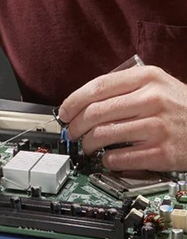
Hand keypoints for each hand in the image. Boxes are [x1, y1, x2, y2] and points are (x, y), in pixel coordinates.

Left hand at [58, 65, 186, 171]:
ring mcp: (158, 127)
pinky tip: (108, 158)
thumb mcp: (157, 84)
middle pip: (95, 113)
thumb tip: (82, 102)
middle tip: (71, 133)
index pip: (97, 87)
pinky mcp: (163, 153)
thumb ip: (124, 87)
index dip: (73, 101)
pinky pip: (119, 158)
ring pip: (103, 135)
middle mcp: (152, 100)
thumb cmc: (180, 106)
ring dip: (87, 144)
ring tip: (87, 146)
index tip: (63, 112)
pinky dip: (107, 160)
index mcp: (147, 78)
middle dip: (75, 126)